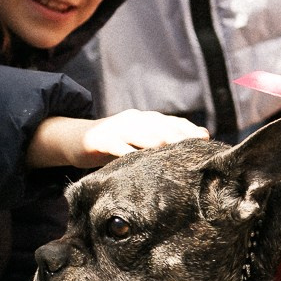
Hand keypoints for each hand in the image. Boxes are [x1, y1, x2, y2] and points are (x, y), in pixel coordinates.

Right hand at [27, 110, 208, 168]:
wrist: (75, 138)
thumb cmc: (114, 144)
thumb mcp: (137, 140)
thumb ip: (160, 143)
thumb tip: (190, 149)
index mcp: (145, 119)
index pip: (171, 122)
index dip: (187, 129)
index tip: (205, 139)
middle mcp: (133, 120)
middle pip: (160, 127)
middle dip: (178, 136)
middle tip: (194, 148)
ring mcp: (117, 129)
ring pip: (141, 134)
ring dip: (157, 142)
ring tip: (173, 151)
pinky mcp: (100, 141)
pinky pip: (117, 147)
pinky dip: (128, 153)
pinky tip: (138, 161)